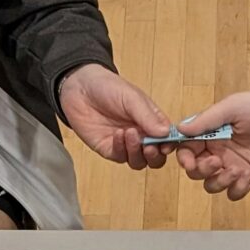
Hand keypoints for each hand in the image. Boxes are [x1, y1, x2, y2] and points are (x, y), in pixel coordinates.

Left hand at [57, 64, 172, 169]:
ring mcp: (125, 145)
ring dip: (136, 152)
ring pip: (139, 162)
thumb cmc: (108, 87)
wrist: (79, 88)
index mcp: (152, 122)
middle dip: (155, 156)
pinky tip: (117, 134)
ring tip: (130, 133)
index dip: (170, 145)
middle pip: (156, 158)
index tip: (166, 144)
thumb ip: (148, 116)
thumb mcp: (132, 98)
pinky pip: (120, 157)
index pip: (168, 140)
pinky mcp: (109, 149)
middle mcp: (141, 135)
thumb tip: (165, 133)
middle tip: (149, 146)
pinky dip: (121, 148)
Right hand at [173, 91, 249, 200]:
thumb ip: (206, 120)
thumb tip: (181, 128)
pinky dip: (236, 189)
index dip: (183, 158)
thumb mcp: (231, 107)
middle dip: (201, 170)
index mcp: (210, 134)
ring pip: (211, 185)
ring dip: (219, 181)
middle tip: (217, 162)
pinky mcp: (248, 177)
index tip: (188, 161)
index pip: (187, 149)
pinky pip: (234, 193)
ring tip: (236, 170)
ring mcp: (232, 166)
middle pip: (195, 171)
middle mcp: (217, 151)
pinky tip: (246, 177)